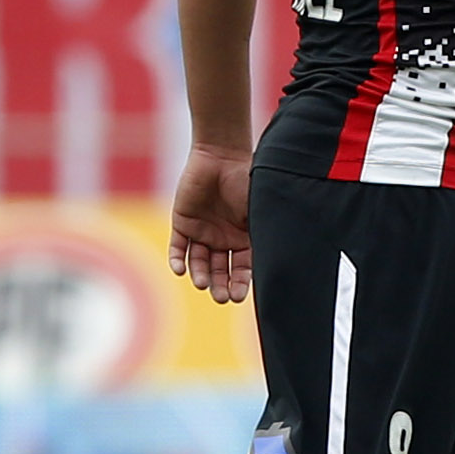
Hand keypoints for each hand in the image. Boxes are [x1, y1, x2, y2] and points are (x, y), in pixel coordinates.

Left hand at [167, 142, 253, 304]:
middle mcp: (223, 239)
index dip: (240, 283)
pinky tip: (179, 270)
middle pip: (220, 271)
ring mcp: (202, 232)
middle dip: (220, 285)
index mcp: (244, 238)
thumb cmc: (245, 181)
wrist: (221, 155)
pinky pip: (178, 247)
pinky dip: (177, 260)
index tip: (238, 296)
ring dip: (200, 275)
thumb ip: (263, 234)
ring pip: (199, 262)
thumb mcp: (259, 210)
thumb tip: (277, 263)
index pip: (242, 269)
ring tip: (202, 283)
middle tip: (220, 297)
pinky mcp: (182, 223)